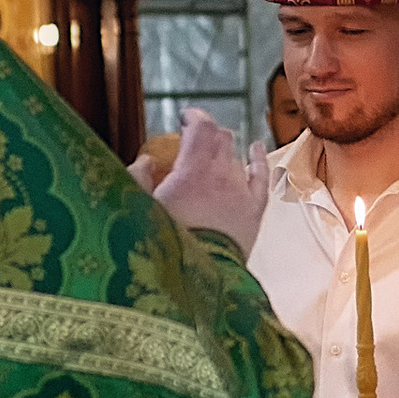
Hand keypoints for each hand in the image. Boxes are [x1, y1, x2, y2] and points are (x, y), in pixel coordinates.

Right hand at [149, 109, 267, 251]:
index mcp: (192, 171)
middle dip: (208, 132)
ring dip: (224, 150)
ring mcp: (241, 192)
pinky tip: (256, 148)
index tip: (184, 119)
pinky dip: (257, 159)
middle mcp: (221, 175)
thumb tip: (145, 161)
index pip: (201, 127)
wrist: (196, 280)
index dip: (194, 117)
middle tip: (195, 137)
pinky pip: (261, 177)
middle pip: (221, 138)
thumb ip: (138, 178)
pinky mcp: (254, 212)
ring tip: (215, 150)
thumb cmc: (162, 245)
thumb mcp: (138, 208)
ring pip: (237, 157)